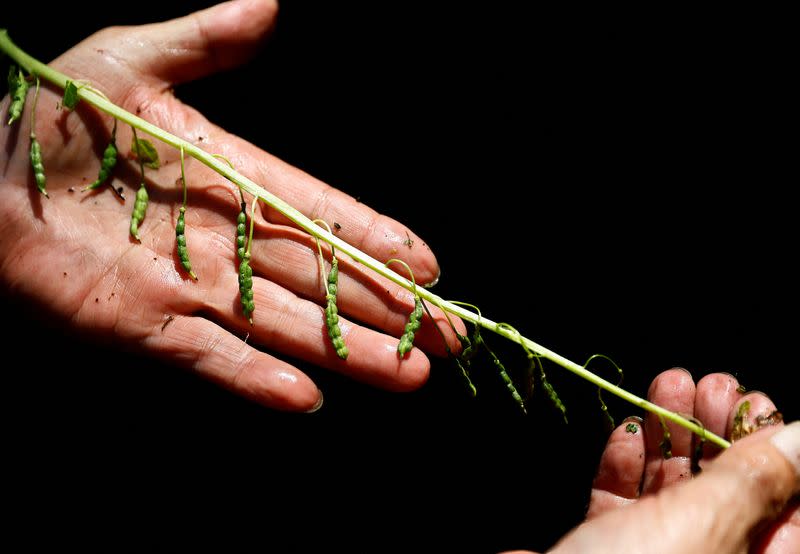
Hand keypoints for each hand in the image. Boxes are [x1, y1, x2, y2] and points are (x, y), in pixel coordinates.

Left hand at [0, 0, 458, 411]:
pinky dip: (257, 378)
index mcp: (233, 179)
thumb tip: (270, 8)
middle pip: (323, 281)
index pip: (322, 214)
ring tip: (410, 375)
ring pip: (286, 326)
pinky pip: (210, 356)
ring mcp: (191, 288)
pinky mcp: (145, 326)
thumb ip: (204, 40)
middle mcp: (228, 241)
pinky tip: (309, 399)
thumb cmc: (50, 114)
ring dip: (349, 352)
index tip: (431, 269)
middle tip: (450, 338)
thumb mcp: (132, 60)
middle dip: (389, 310)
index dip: (377, 241)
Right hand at [508, 369, 799, 552]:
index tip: (753, 401)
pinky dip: (623, 463)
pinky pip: (622, 503)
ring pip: (673, 491)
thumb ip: (754, 479)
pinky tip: (624, 430)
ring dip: (669, 435)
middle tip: (708, 385)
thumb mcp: (705, 528)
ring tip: (667, 385)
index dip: (775, 449)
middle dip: (718, 431)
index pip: (787, 507)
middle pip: (729, 492)